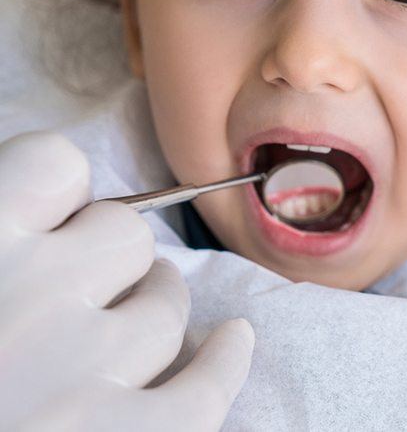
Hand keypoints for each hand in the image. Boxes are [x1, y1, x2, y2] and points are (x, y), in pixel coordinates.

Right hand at [0, 132, 253, 430]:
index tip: (55, 218)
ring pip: (162, 305)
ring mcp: (77, 377)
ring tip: (134, 324)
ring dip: (154, 308)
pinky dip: (222, 363)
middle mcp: (26, 296)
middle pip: (122, 235)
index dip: (61, 192)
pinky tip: (231, 343)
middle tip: (88, 285)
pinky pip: (202, 389)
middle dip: (110, 256)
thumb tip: (33, 220)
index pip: (54, 165)